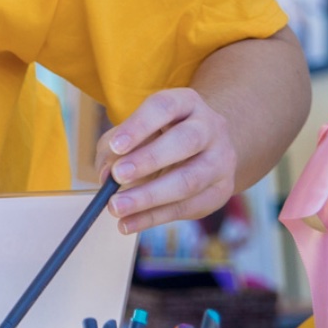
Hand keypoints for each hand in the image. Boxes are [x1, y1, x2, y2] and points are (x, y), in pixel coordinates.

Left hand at [100, 88, 239, 234]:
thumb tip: (106, 176)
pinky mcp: (221, 190)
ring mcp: (221, 160)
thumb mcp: (134, 132)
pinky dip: (153, 218)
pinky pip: (187, 207)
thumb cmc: (158, 136)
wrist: (205, 149)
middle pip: (186, 141)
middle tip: (117, 177)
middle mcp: (210, 127)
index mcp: (186, 103)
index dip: (139, 126)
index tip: (116, 145)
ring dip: (149, 197)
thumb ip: (114, 148)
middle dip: (149, 160)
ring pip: (190, 180)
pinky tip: (127, 224)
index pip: (164, 107)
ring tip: (116, 207)